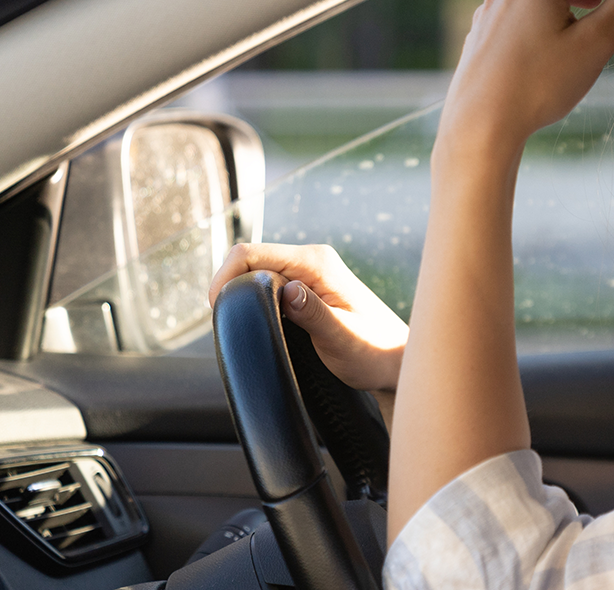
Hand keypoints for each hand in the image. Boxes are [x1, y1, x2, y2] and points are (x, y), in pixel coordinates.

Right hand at [209, 243, 406, 394]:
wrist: (395, 361)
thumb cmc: (374, 352)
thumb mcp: (342, 339)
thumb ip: (313, 314)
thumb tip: (287, 291)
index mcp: (317, 263)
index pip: (252, 253)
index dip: (225, 276)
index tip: (217, 309)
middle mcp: (311, 260)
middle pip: (249, 259)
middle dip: (230, 286)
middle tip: (225, 322)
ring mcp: (309, 272)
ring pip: (257, 272)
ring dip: (242, 293)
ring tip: (240, 323)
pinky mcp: (307, 286)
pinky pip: (269, 283)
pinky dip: (255, 299)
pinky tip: (257, 321)